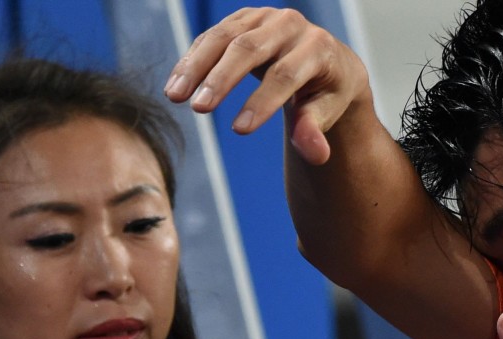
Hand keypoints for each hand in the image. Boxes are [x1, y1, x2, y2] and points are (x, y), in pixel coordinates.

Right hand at [164, 7, 370, 163]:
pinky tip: (175, 85)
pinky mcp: (242, 19)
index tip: (240, 130)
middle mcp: (291, 24)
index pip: (286, 75)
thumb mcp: (328, 110)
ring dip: (196, 67)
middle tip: (199, 109)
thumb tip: (316, 156)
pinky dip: (191, 60)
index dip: (262, 102)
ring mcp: (264, 17)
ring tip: (175, 97)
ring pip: (223, 38)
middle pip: (250, 49)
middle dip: (222, 79)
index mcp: (318, 47)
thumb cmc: (325, 91)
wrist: (323, 59)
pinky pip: (211, 37)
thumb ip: (315, 129)